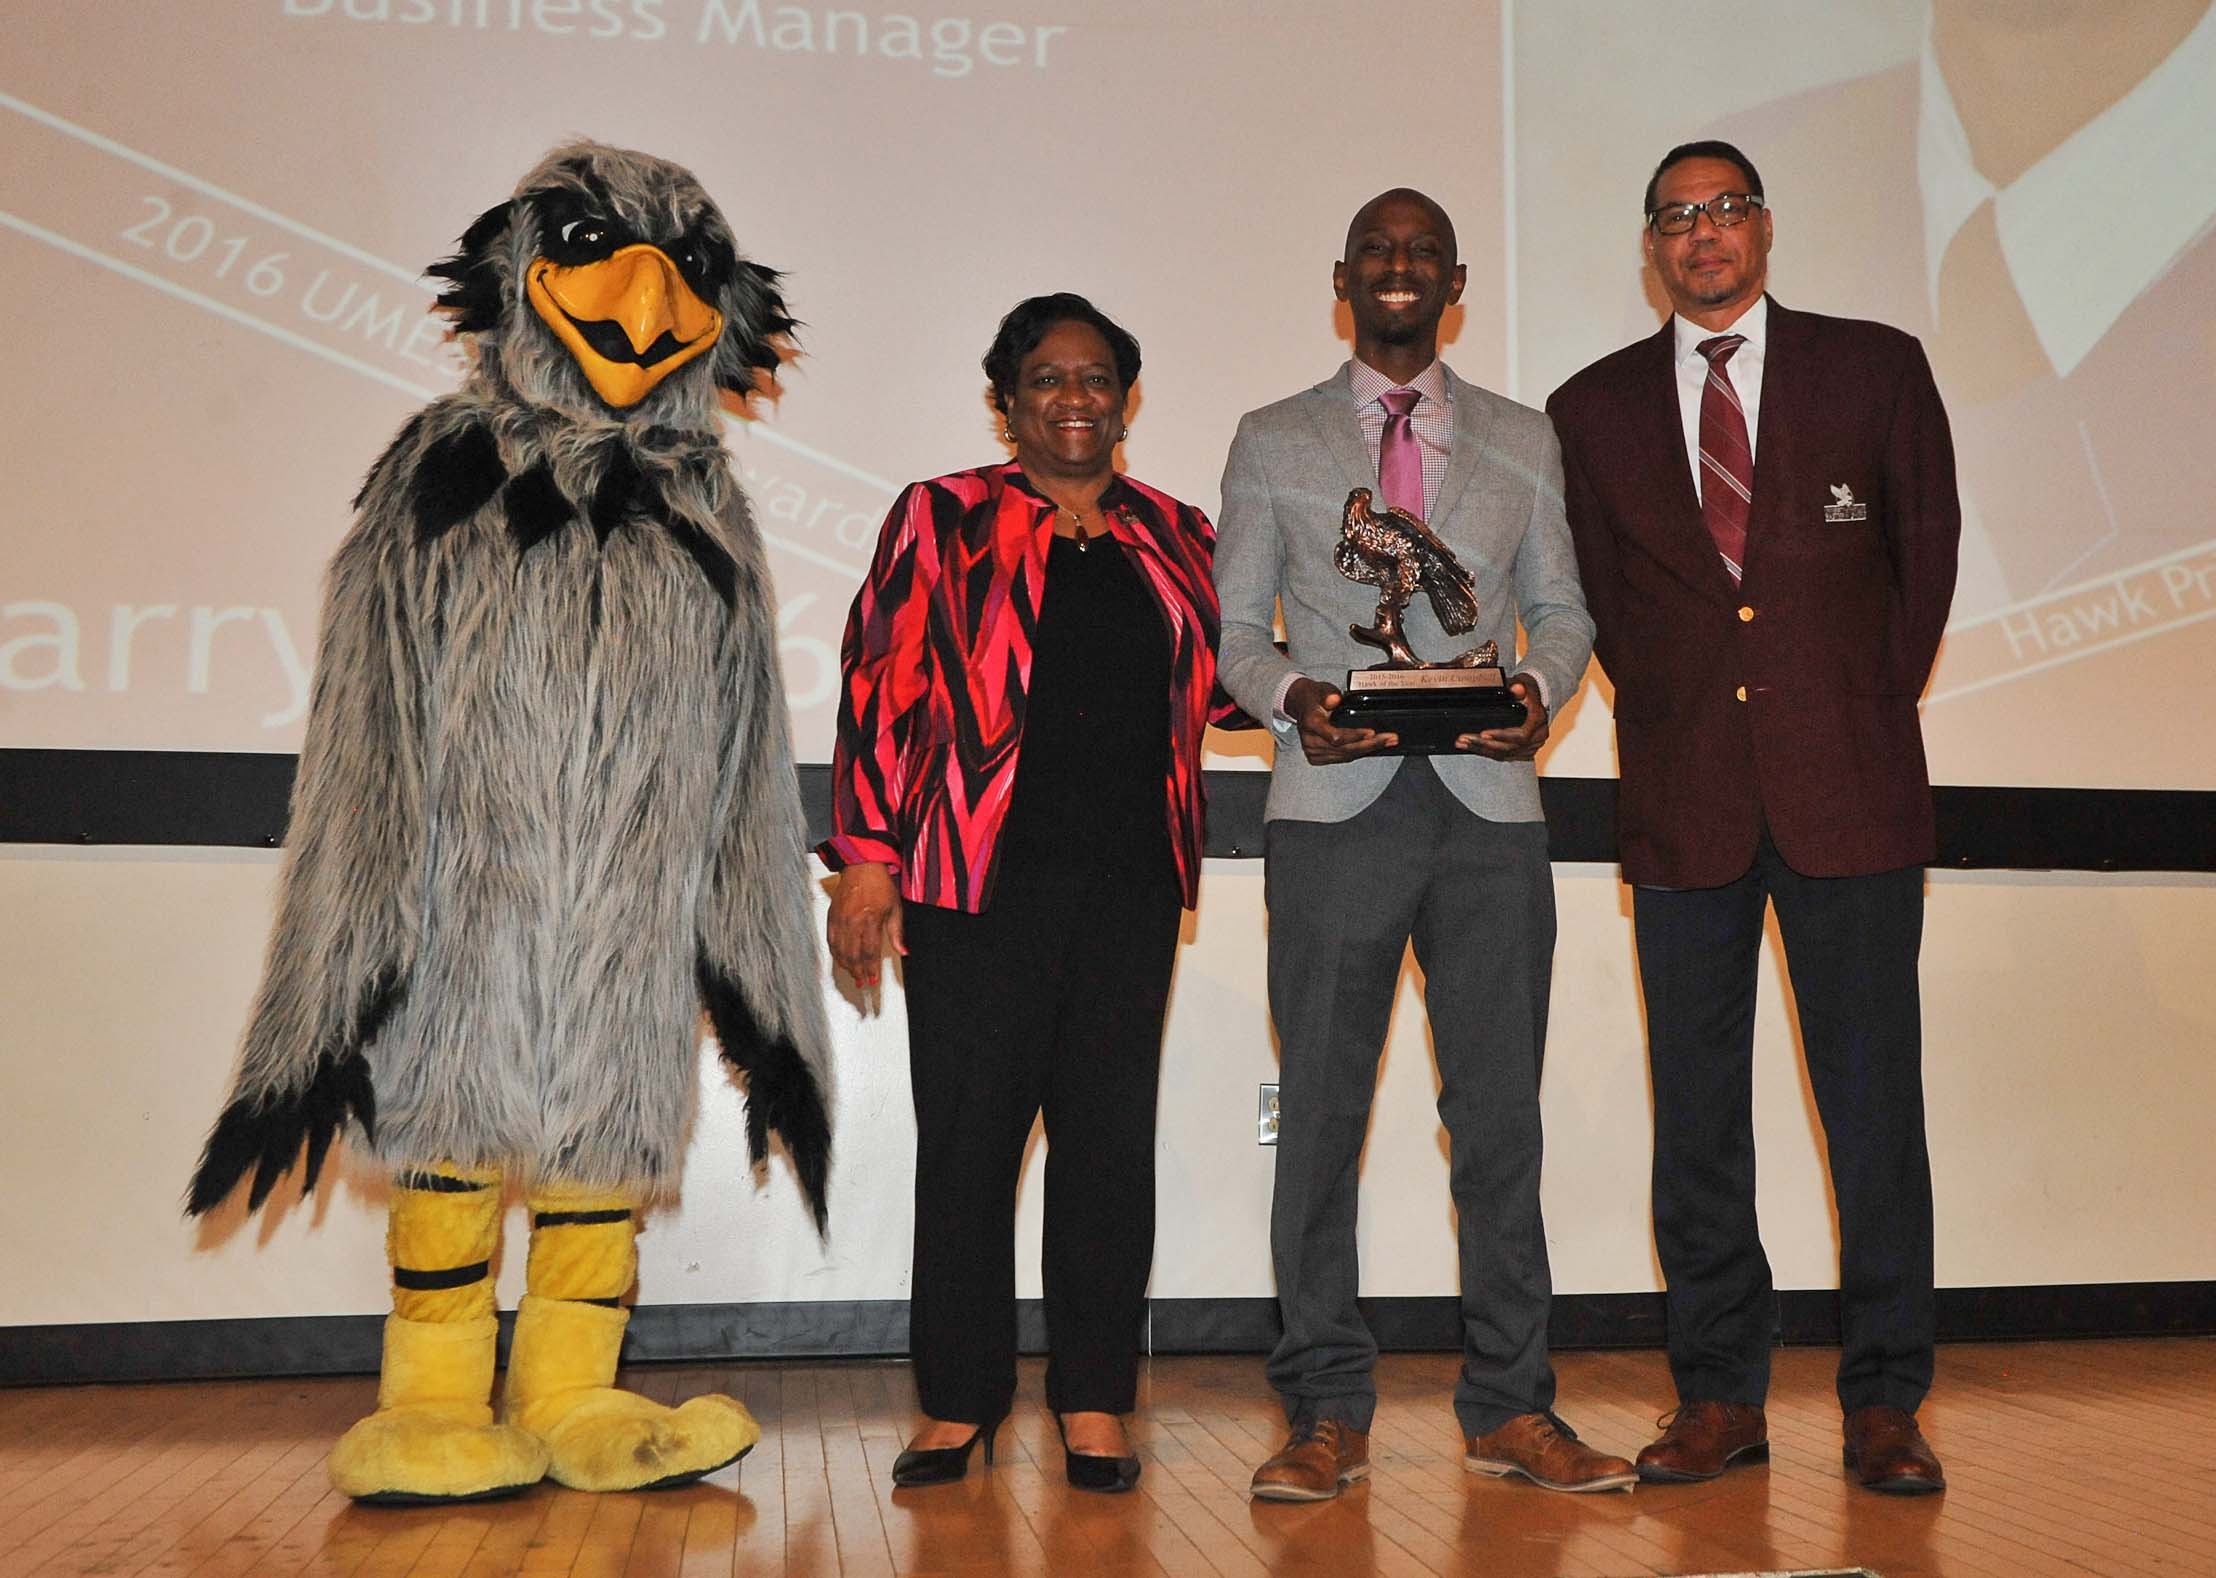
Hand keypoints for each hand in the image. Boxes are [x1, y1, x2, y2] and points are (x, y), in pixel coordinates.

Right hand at [826, 862, 903, 989]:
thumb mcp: (895, 908)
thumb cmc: (879, 884)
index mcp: (870, 919)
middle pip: (853, 955)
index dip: (871, 969)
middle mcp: (852, 921)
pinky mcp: (831, 917)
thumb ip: (897, 933)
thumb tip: (903, 951)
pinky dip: (836, 954)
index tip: (873, 979)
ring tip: (854, 976)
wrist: (861, 866)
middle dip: (858, 972)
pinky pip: (831, 941)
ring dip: (847, 966)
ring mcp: (840, 920)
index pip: (870, 952)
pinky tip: (841, 961)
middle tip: (863, 982)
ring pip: (840, 951)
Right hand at [1287, 676, 1398, 763]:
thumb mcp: (1321, 689)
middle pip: (1344, 749)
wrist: (1301, 706)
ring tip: (1387, 742)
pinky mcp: (1318, 758)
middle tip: (1389, 738)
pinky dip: (1359, 752)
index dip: (1354, 736)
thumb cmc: (1314, 697)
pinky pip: (1343, 758)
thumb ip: (1328, 694)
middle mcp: (1310, 741)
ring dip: (1368, 749)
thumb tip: (1335, 699)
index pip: (1335, 737)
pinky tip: (1373, 746)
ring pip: (1346, 755)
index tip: (1371, 732)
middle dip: (1370, 744)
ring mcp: (1313, 752)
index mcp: (1311, 724)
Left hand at [1456, 674, 1549, 759]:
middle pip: (1509, 747)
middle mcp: (1537, 737)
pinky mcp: (1523, 752)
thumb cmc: (1527, 691)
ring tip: (1463, 744)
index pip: (1521, 736)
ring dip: (1481, 750)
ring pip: (1504, 754)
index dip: (1502, 736)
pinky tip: (1472, 748)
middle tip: (1465, 739)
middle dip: (1484, 744)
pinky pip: (1503, 756)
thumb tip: (1516, 689)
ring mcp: (1531, 747)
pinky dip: (1487, 753)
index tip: (1484, 734)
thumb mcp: (1524, 684)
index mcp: (1538, 721)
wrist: (1534, 699)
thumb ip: (1519, 687)